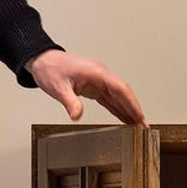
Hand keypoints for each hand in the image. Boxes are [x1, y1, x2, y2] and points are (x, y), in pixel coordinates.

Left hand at [24, 49, 147, 125]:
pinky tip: (124, 119)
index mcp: (97, 73)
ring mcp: (98, 81)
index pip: (121, 89)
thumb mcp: (59, 87)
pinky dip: (117, 109)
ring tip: (138, 126)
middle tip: (144, 126)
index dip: (132, 103)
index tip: (140, 116)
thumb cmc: (50, 69)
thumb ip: (70, 102)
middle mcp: (101, 76)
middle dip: (134, 110)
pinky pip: (109, 99)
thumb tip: (77, 115)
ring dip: (128, 111)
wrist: (42, 61)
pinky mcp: (94, 87)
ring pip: (118, 97)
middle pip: (123, 94)